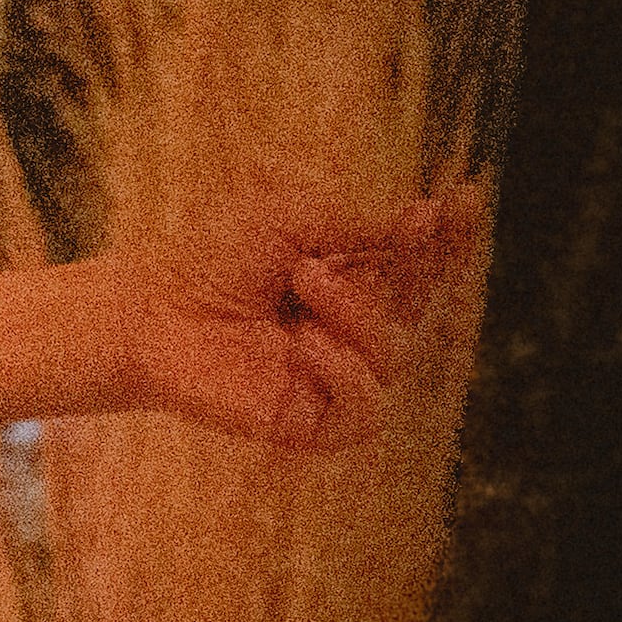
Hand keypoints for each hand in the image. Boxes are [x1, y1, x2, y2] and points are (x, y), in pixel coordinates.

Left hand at [125, 186, 483, 448]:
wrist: (152, 310)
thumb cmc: (210, 258)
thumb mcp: (292, 220)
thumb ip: (361, 225)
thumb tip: (426, 217)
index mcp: (344, 280)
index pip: (414, 265)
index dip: (449, 239)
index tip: (469, 199)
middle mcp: (345, 330)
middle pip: (421, 309)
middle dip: (425, 268)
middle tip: (415, 229)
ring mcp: (331, 378)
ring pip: (395, 357)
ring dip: (357, 313)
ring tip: (303, 281)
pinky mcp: (312, 422)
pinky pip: (366, 410)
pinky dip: (344, 374)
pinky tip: (305, 347)